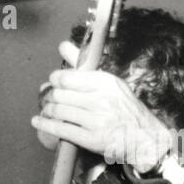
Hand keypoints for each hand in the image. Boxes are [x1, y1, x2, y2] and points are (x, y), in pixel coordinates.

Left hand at [33, 41, 171, 172]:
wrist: (145, 138)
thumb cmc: (125, 110)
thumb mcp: (111, 84)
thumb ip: (84, 65)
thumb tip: (62, 45)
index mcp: (106, 83)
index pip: (68, 77)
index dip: (56, 79)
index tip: (53, 81)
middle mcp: (102, 100)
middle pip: (60, 94)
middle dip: (49, 97)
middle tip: (47, 99)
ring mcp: (96, 120)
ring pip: (58, 111)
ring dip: (46, 110)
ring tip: (45, 110)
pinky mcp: (91, 138)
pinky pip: (60, 129)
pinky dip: (44, 124)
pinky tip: (37, 121)